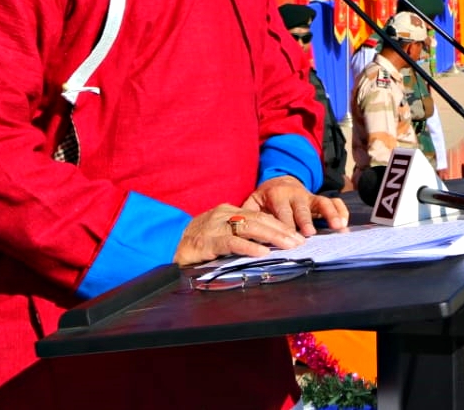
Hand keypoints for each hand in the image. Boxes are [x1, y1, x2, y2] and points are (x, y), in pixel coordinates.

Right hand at [173, 204, 304, 265]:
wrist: (165, 244)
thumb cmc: (196, 241)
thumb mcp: (221, 234)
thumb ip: (240, 235)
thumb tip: (266, 244)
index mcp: (229, 211)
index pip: (260, 216)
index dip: (280, 225)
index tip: (296, 235)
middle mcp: (225, 214)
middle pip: (260, 219)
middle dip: (282, 230)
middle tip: (299, 241)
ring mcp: (216, 226)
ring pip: (250, 227)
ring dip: (272, 237)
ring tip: (288, 245)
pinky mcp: (208, 240)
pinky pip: (232, 242)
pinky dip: (249, 247)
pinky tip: (263, 252)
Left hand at [243, 175, 348, 235]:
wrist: (280, 182)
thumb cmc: (265, 199)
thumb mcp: (252, 202)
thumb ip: (247, 214)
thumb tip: (240, 228)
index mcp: (277, 194)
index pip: (282, 212)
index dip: (286, 224)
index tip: (288, 238)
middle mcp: (295, 194)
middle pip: (302, 208)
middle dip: (306, 220)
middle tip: (309, 233)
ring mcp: (310, 196)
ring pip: (322, 202)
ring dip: (330, 214)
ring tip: (338, 227)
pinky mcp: (320, 199)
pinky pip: (334, 201)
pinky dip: (341, 211)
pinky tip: (344, 223)